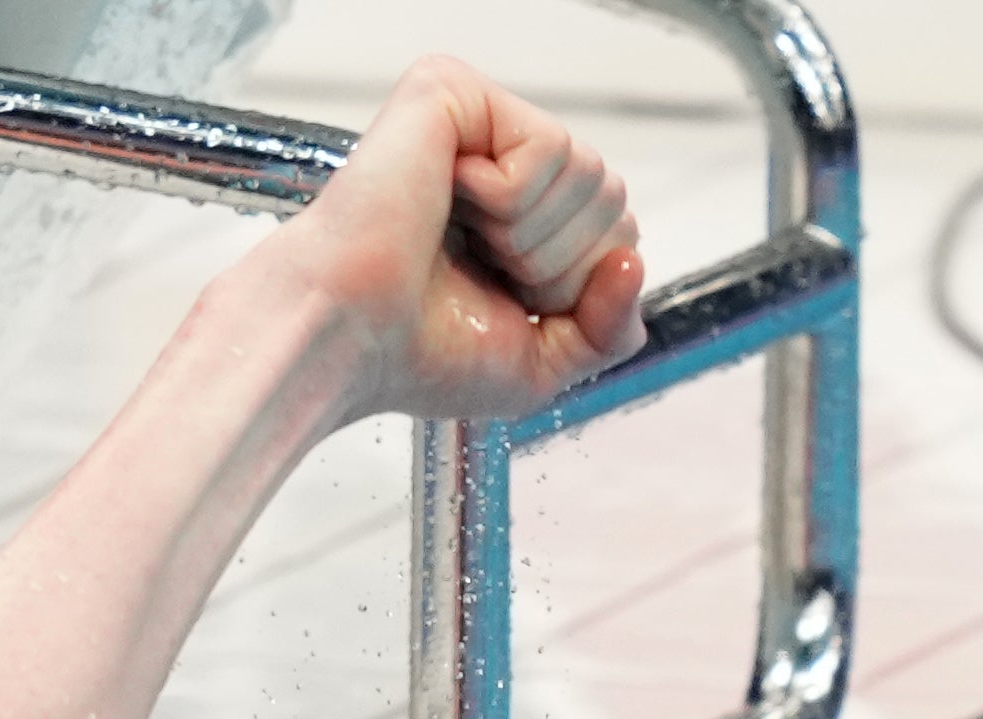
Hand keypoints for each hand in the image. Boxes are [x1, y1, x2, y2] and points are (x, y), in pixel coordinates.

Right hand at [266, 58, 645, 425]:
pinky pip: (550, 149)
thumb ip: (610, 329)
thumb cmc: (419, 352)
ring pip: (591, 176)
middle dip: (561, 265)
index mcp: (520, 214)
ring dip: (532, 238)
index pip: (617, 236)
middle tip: (481, 272)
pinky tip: (449, 200)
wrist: (350, 339)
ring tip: (462, 239)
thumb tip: (632, 263)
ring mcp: (480, 120)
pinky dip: (509, 200)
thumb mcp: (544, 363)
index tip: (502, 301)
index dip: (578, 289)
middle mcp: (502, 157)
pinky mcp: (456, 91)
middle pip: (614, 202)